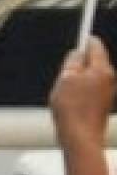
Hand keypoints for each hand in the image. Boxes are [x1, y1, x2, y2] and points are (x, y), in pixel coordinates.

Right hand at [51, 37, 115, 152]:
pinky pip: (90, 89)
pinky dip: (80, 91)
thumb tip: (76, 54)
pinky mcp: (103, 103)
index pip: (95, 45)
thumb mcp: (64, 79)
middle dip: (79, 63)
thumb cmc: (72, 110)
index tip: (79, 38)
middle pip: (94, 60)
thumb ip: (72, 62)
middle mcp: (109, 78)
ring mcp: (107, 91)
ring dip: (78, 79)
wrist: (80, 137)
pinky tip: (71, 103)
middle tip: (65, 73)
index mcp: (102, 69)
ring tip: (66, 92)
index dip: (84, 40)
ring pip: (91, 76)